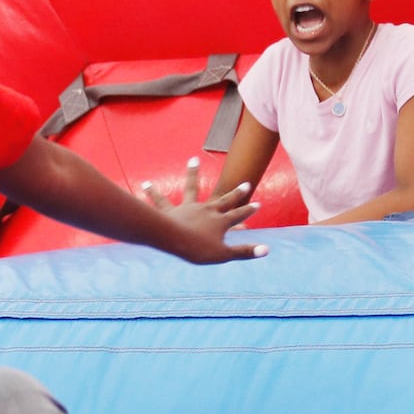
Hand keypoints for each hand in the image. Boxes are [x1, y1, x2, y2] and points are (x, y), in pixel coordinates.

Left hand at [140, 158, 267, 264]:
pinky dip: (152, 192)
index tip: (258, 204)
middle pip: (224, 200)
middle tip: (246, 183)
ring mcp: (188, 208)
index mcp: (220, 221)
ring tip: (193, 159)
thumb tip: (267, 250)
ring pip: (191, 188)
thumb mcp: (224, 254)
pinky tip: (145, 184)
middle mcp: (206, 210)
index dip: (249, 211)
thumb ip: (245, 252)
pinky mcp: (171, 211)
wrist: (174, 240)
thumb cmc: (198, 249)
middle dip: (236, 193)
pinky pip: (160, 200)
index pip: (238, 215)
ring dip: (192, 173)